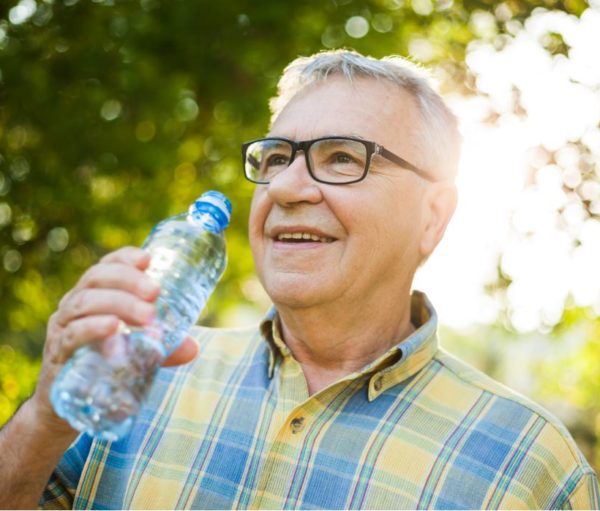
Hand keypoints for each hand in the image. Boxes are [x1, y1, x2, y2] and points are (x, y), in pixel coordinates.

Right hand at [29, 246, 196, 433]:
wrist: (67, 409)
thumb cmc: (104, 367)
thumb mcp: (136, 352)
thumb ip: (163, 348)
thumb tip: (193, 348)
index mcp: (94, 296)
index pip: (106, 266)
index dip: (124, 258)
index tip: (148, 259)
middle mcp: (75, 305)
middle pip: (96, 279)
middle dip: (127, 280)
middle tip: (155, 292)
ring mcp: (63, 328)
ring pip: (84, 303)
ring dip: (118, 303)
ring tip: (146, 314)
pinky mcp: (58, 355)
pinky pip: (72, 334)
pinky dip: (92, 328)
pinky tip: (112, 327)